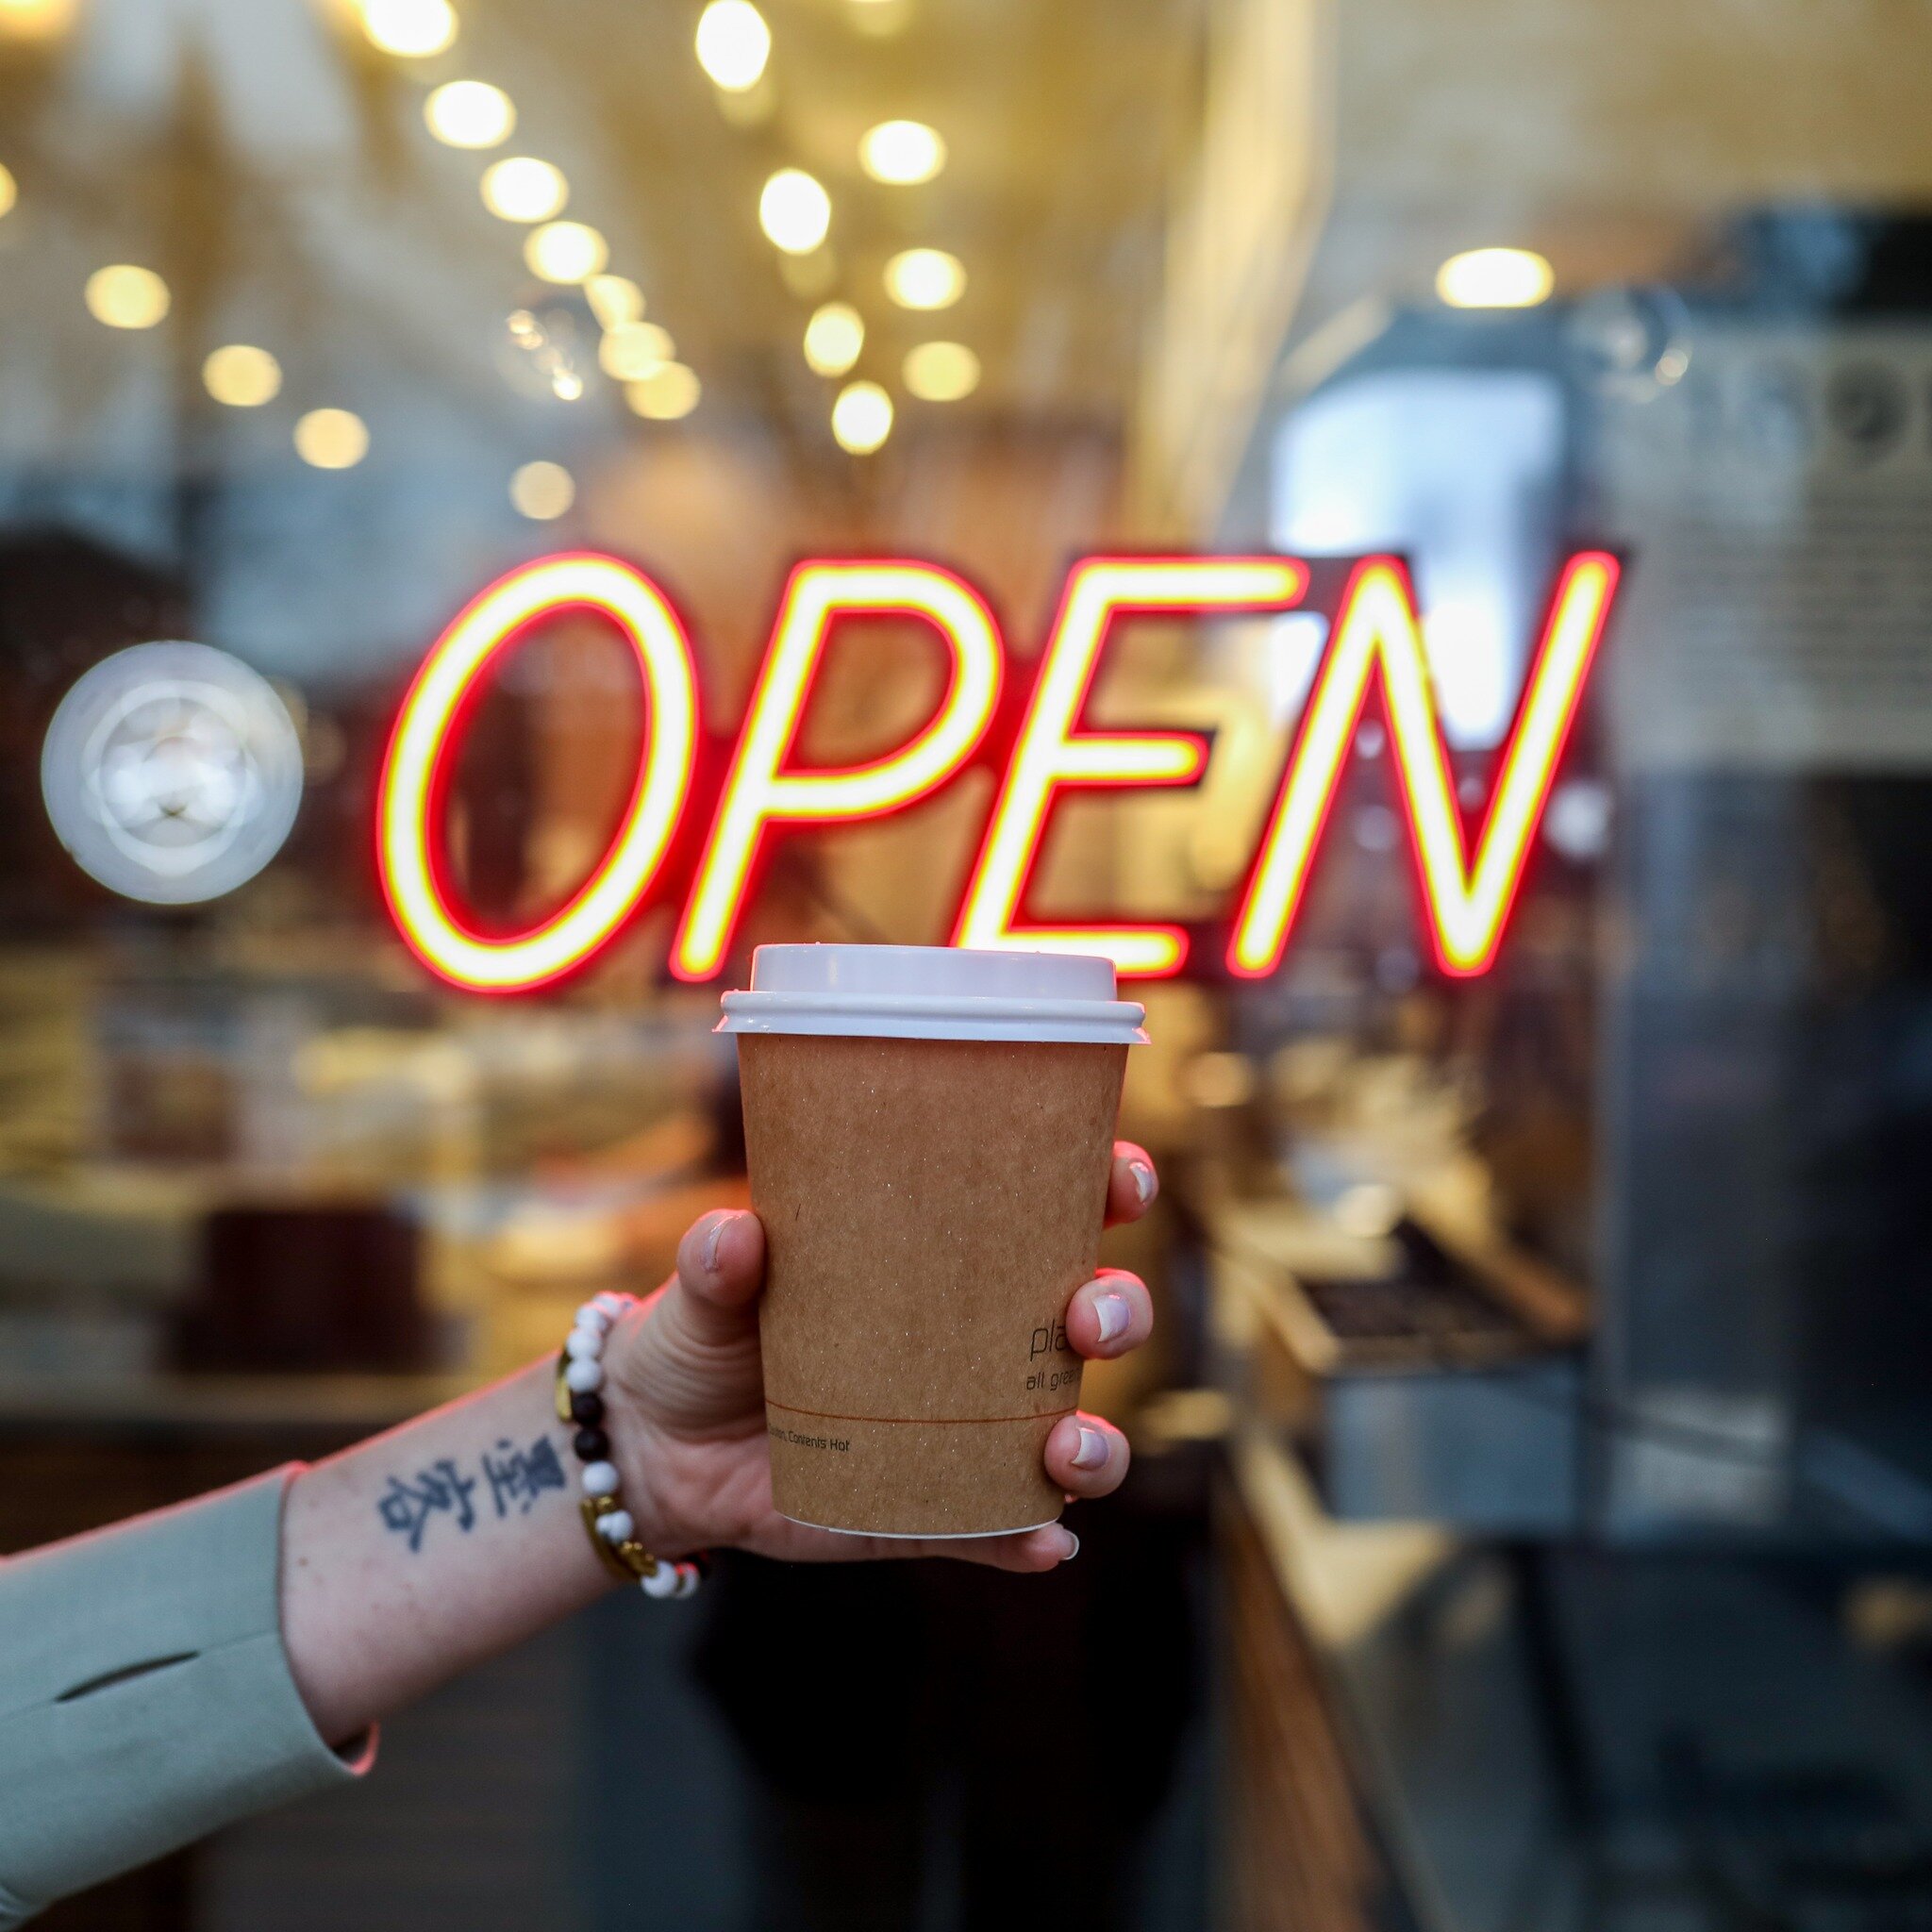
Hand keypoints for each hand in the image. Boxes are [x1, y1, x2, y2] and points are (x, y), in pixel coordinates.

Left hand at [602, 1144, 1158, 1572]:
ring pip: (1072, 1433)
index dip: (1108, 1186)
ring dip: (1096, 1443)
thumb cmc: (702, 1336)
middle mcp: (977, 1340)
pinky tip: (1043, 1543)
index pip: (1054, 1207)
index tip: (1117, 1181)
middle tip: (1086, 1318)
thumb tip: (738, 1236)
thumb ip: (719, 1262)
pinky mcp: (931, 1510)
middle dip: (1118, 1311)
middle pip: (1093, 1316)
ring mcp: (965, 1429)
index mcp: (945, 1257)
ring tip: (1064, 1448)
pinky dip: (1029, 1539)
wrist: (659, 1450)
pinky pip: (999, 1530)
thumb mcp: (703, 1291)